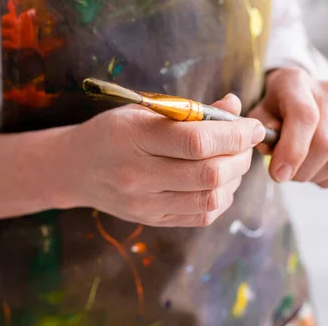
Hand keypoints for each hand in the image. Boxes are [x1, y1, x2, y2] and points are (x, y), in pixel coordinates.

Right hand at [57, 95, 264, 226]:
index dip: (234, 134)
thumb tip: (235, 106)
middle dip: (240, 156)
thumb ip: (190, 109)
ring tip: (233, 161)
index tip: (252, 126)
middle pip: (209, 174)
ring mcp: (145, 204)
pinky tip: (219, 181)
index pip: (196, 141)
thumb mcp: (144, 109)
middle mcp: (138, 175)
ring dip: (235, 179)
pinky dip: (221, 197)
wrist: (75, 168)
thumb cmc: (113, 131)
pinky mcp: (153, 220)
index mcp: (134, 137)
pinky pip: (202, 215)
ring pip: (210, 199)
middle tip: (246, 143)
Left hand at [248, 67, 327, 187]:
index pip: (304, 117)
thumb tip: (273, 150)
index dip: (292, 151)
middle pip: (326, 142)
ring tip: (297, 172)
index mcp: (296, 82)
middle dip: (302, 169)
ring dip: (315, 175)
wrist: (298, 93)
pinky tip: (312, 170)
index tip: (278, 174)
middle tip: (284, 176)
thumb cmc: (275, 106)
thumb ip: (260, 130)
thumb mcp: (258, 113)